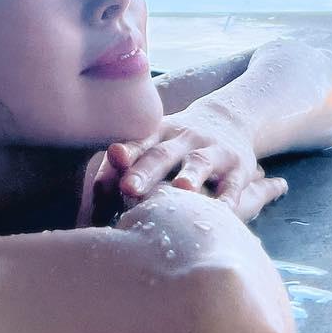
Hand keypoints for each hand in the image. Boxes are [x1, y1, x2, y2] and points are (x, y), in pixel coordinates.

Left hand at [92, 100, 283, 217]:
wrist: (230, 119)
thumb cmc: (176, 144)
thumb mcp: (153, 143)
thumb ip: (123, 167)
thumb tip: (93, 200)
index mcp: (158, 133)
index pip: (137, 142)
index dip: (125, 151)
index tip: (113, 157)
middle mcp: (184, 138)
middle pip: (162, 154)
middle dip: (146, 171)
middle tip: (130, 188)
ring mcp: (213, 151)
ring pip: (199, 162)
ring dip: (190, 174)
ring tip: (182, 188)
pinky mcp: (238, 168)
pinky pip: (233, 185)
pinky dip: (228, 199)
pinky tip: (222, 212)